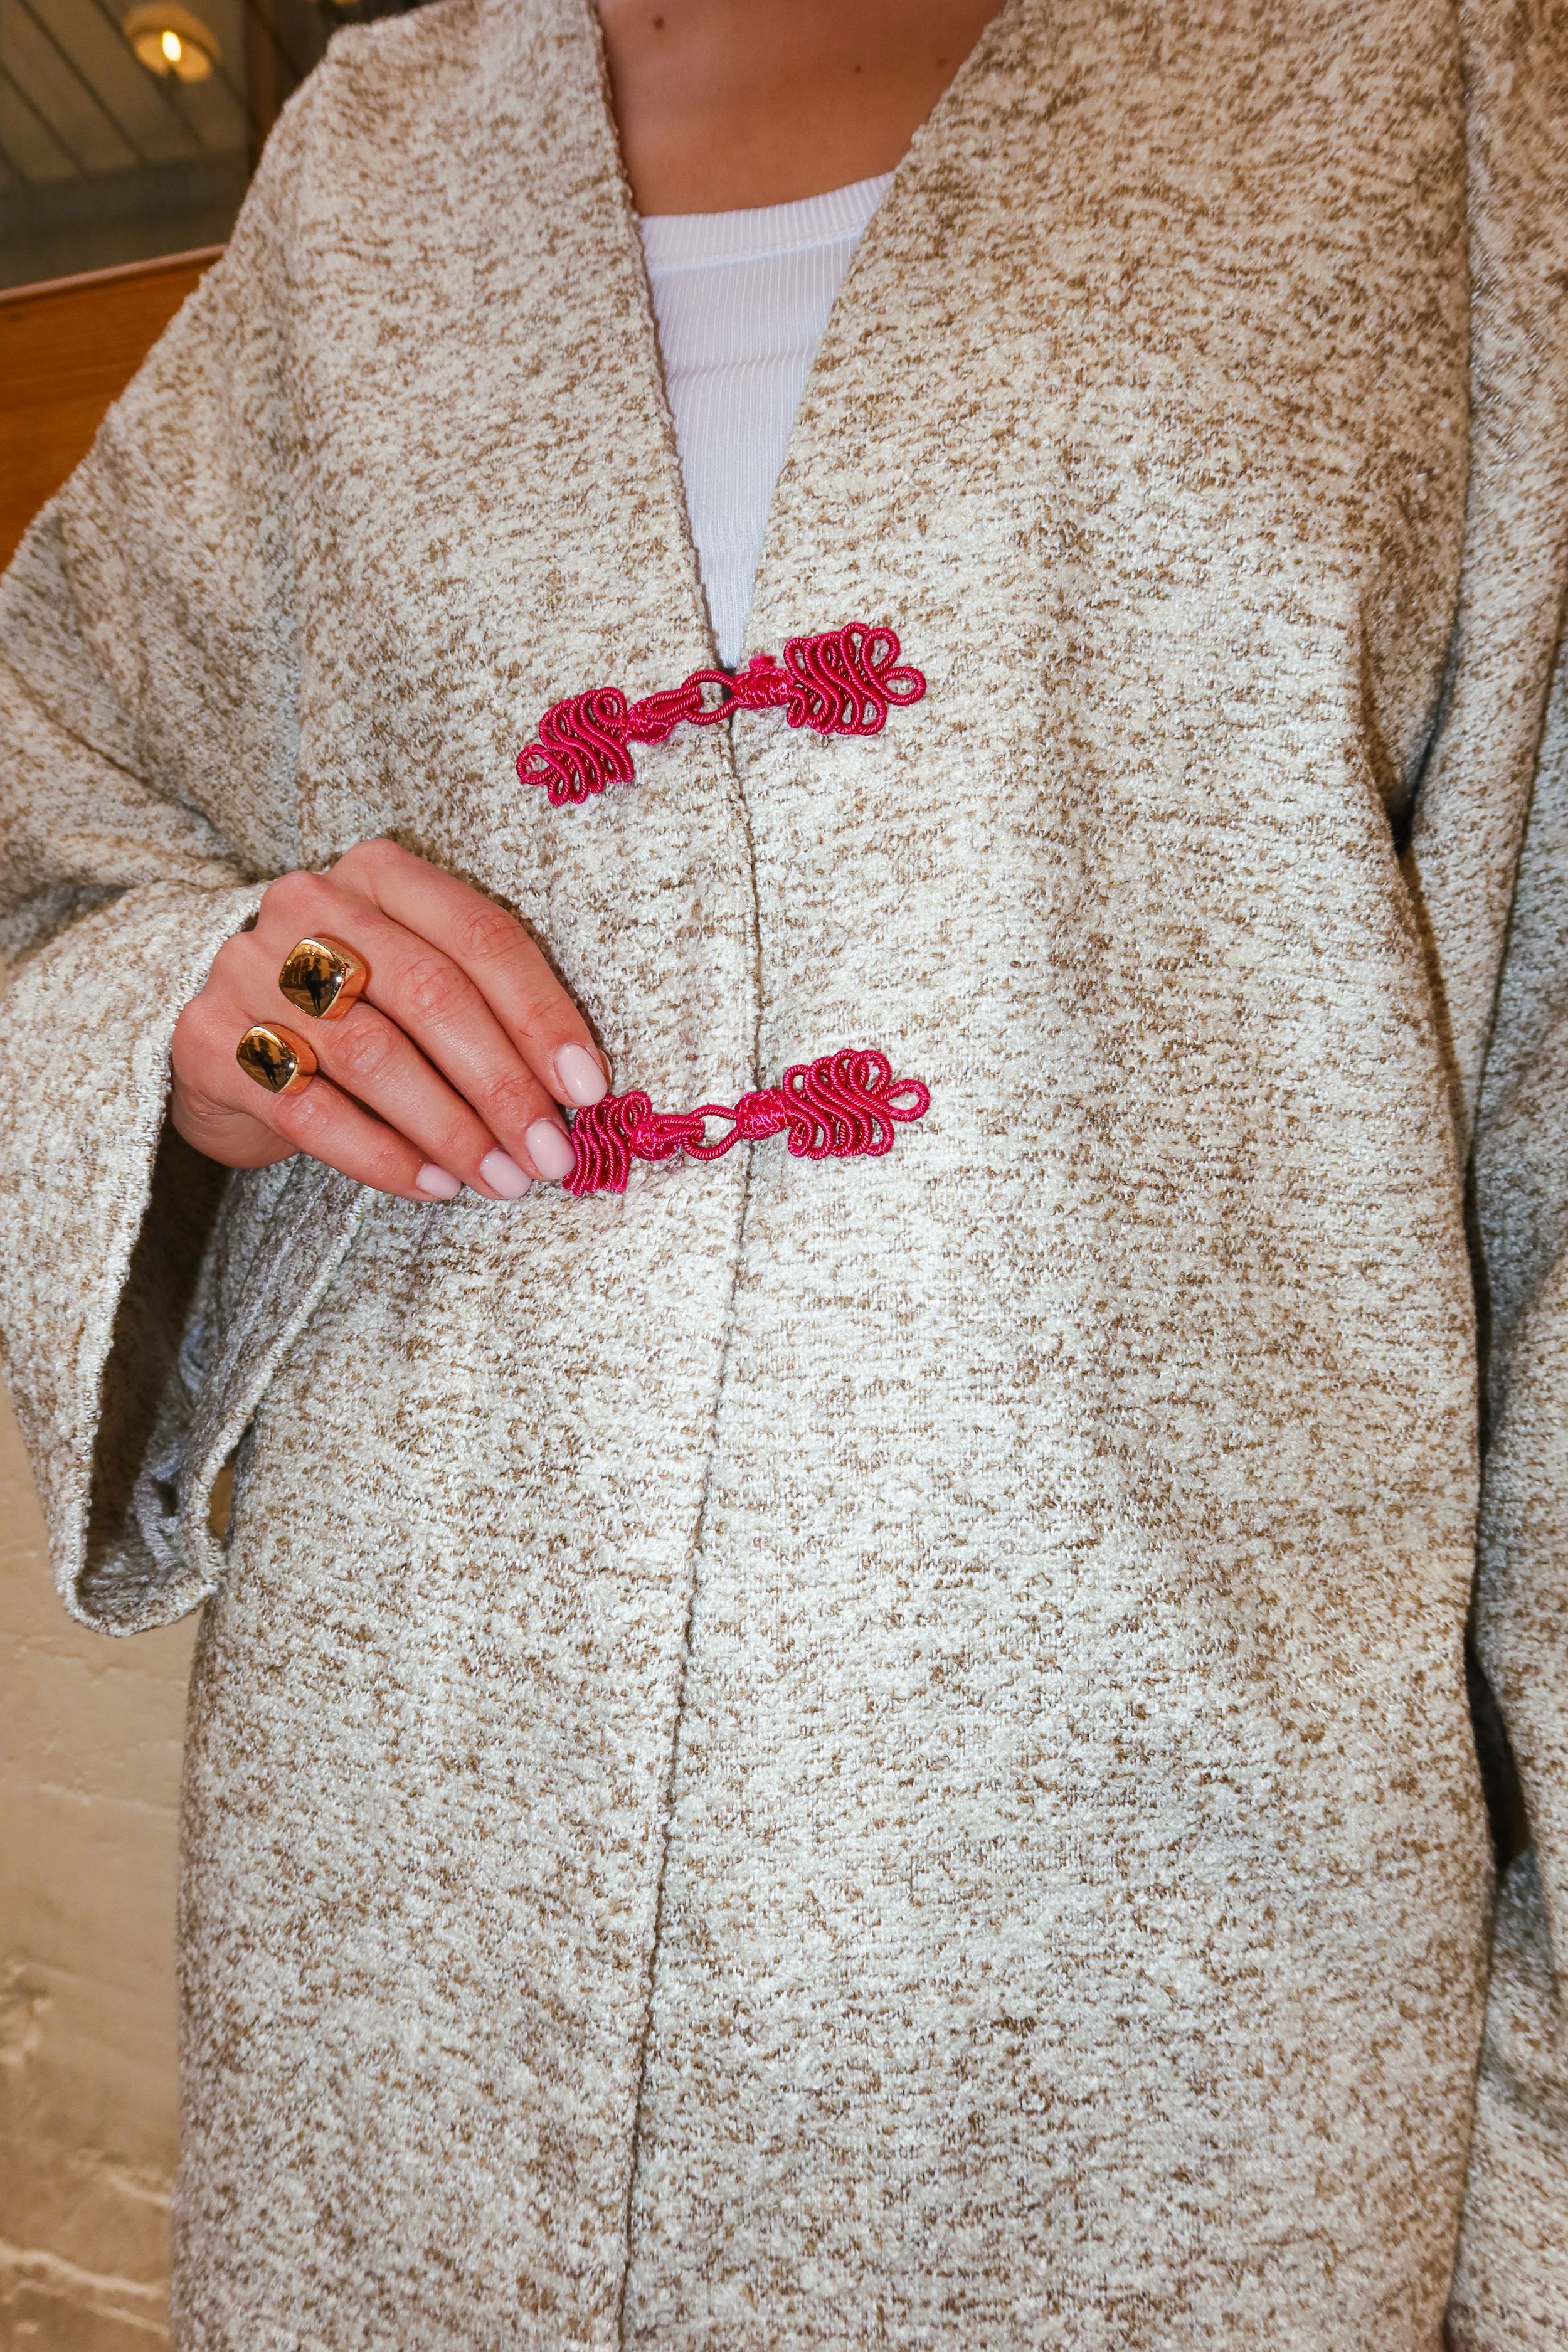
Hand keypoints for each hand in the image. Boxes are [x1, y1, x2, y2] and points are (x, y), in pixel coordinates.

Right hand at [171, 839, 608, 1199]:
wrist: (222, 1037)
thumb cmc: (348, 1011)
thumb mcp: (413, 981)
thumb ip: (482, 1007)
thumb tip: (574, 1090)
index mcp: (379, 873)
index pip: (480, 937)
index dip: (542, 1015)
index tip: (588, 1089)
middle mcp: (310, 906)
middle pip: (431, 994)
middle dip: (503, 1085)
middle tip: (549, 1154)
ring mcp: (249, 969)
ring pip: (373, 1055)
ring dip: (452, 1130)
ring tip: (501, 1180)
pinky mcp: (209, 1041)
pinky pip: (310, 1110)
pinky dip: (382, 1155)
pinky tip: (432, 1186)